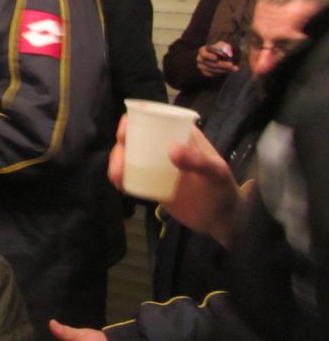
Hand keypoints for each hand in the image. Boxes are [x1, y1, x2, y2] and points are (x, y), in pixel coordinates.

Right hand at [109, 117, 239, 247]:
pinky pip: (132, 177)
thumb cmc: (223, 190)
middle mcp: (164, 147)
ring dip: (117, 163)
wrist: (223, 221)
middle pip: (134, 138)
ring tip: (117, 177)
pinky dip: (121, 179)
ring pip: (129, 158)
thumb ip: (197, 161)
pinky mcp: (152, 184)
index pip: (152, 119)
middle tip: (119, 160)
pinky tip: (119, 185)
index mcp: (179, 135)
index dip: (133, 120)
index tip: (124, 132)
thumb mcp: (215, 172)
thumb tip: (171, 150)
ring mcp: (157, 166)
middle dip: (120, 147)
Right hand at [196, 43, 237, 77]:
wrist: (219, 57)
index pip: (204, 54)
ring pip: (213, 69)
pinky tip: (230, 70)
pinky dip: (223, 72)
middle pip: (210, 63)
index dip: (209, 56)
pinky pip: (214, 74)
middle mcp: (200, 59)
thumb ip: (226, 47)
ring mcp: (202, 67)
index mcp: (202, 51)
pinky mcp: (206, 73)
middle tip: (231, 64)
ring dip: (224, 69)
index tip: (216, 58)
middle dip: (221, 64)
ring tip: (234, 68)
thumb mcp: (223, 45)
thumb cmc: (219, 49)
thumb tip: (229, 54)